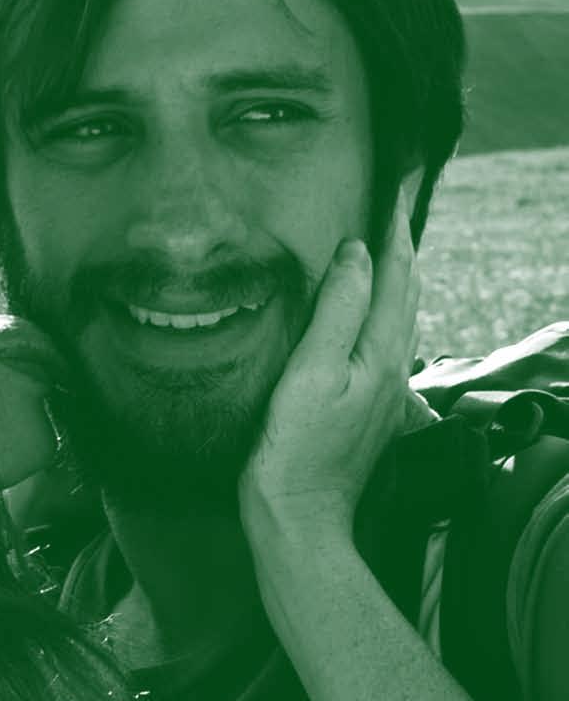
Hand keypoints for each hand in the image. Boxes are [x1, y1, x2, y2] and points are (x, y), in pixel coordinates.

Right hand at [240, 180, 420, 537]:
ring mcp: (381, 390)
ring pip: (397, 316)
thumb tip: (356, 254)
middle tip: (390, 202)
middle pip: (405, 291)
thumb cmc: (295, 452)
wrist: (298, 517)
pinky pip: (380, 340)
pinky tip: (362, 314)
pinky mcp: (365, 407)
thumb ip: (336, 312)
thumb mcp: (310, 375)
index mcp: (380, 353)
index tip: (394, 183)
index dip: (395, 226)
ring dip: (393, 276)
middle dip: (400, 243)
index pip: (396, 272)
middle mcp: (391, 367)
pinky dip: (378, 309)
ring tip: (381, 246)